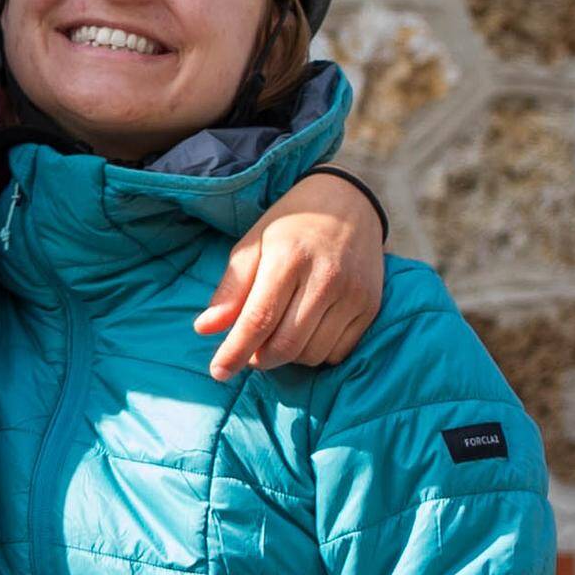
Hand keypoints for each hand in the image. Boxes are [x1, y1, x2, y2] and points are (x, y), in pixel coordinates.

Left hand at [199, 172, 385, 378]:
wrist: (349, 202)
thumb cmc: (291, 224)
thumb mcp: (254, 243)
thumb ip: (231, 287)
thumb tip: (205, 329)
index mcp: (290, 257)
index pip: (258, 319)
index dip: (235, 351)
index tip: (218, 371)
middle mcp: (326, 277)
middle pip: (286, 345)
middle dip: (260, 358)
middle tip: (249, 348)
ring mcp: (353, 294)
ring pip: (311, 354)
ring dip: (287, 356)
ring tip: (279, 332)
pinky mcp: (370, 306)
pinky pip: (338, 353)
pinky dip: (315, 352)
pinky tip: (307, 331)